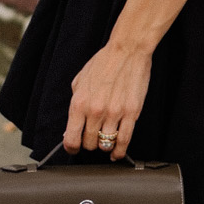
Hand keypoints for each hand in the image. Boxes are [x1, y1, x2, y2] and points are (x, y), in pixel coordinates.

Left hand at [64, 40, 150, 159]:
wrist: (127, 51)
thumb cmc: (103, 63)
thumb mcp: (79, 81)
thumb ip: (75, 104)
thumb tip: (71, 126)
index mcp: (79, 103)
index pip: (71, 139)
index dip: (72, 148)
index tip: (74, 148)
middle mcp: (95, 111)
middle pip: (89, 144)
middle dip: (89, 144)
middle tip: (92, 138)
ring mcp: (114, 114)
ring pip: (106, 145)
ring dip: (104, 146)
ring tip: (105, 142)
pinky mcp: (131, 113)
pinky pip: (124, 141)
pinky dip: (119, 151)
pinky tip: (116, 152)